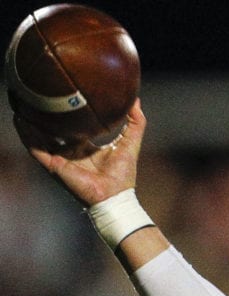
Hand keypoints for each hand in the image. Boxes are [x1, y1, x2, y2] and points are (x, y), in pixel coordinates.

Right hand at [14, 98, 144, 206]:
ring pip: (39, 137)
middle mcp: (70, 152)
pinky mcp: (54, 166)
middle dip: (44, 116)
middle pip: (52, 131)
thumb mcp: (131, 142)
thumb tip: (136, 100)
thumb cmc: (123, 174)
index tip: (63, 97)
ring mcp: (60, 158)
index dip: (66, 114)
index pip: (71, 128)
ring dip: (30, 122)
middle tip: (38, 96)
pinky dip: (27, 136)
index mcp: (84, 147)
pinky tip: (21, 121)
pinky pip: (36, 149)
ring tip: (23, 104)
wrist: (115, 195)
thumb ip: (135, 122)